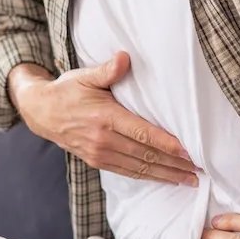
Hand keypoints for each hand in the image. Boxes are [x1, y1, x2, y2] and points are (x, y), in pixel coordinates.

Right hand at [9, 52, 198, 185]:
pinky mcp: (96, 161)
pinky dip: (148, 177)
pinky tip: (163, 178)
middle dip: (174, 165)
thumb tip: (125, 58)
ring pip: (139, 168)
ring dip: (165, 175)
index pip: (142, 134)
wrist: (41, 111)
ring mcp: (99, 153)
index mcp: (104, 117)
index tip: (188, 151)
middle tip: (198, 171)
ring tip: (188, 180)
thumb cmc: (67, 90)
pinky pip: (127, 172)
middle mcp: (103, 139)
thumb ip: (107, 70)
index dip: (166, 144)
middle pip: (145, 155)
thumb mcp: (85, 76)